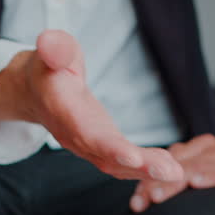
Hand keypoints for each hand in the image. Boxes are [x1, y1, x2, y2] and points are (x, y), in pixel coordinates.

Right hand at [0, 30, 181, 181]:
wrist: (38, 91)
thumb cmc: (50, 68)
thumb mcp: (52, 50)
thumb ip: (55, 49)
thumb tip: (49, 41)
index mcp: (62, 110)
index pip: (84, 131)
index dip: (108, 146)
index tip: (132, 156)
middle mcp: (74, 135)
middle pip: (106, 156)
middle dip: (138, 166)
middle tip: (169, 172)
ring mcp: (87, 146)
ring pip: (117, 165)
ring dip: (147, 171)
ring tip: (176, 172)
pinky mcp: (101, 149)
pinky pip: (123, 164)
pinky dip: (146, 168)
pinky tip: (170, 168)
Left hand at [129, 134, 214, 211]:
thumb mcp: (201, 183)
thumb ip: (179, 184)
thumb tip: (148, 198)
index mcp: (197, 149)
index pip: (165, 161)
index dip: (147, 181)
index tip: (136, 202)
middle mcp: (209, 148)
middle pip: (175, 164)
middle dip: (155, 184)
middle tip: (141, 202)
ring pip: (194, 168)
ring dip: (174, 182)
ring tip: (158, 196)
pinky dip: (210, 176)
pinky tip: (197, 184)